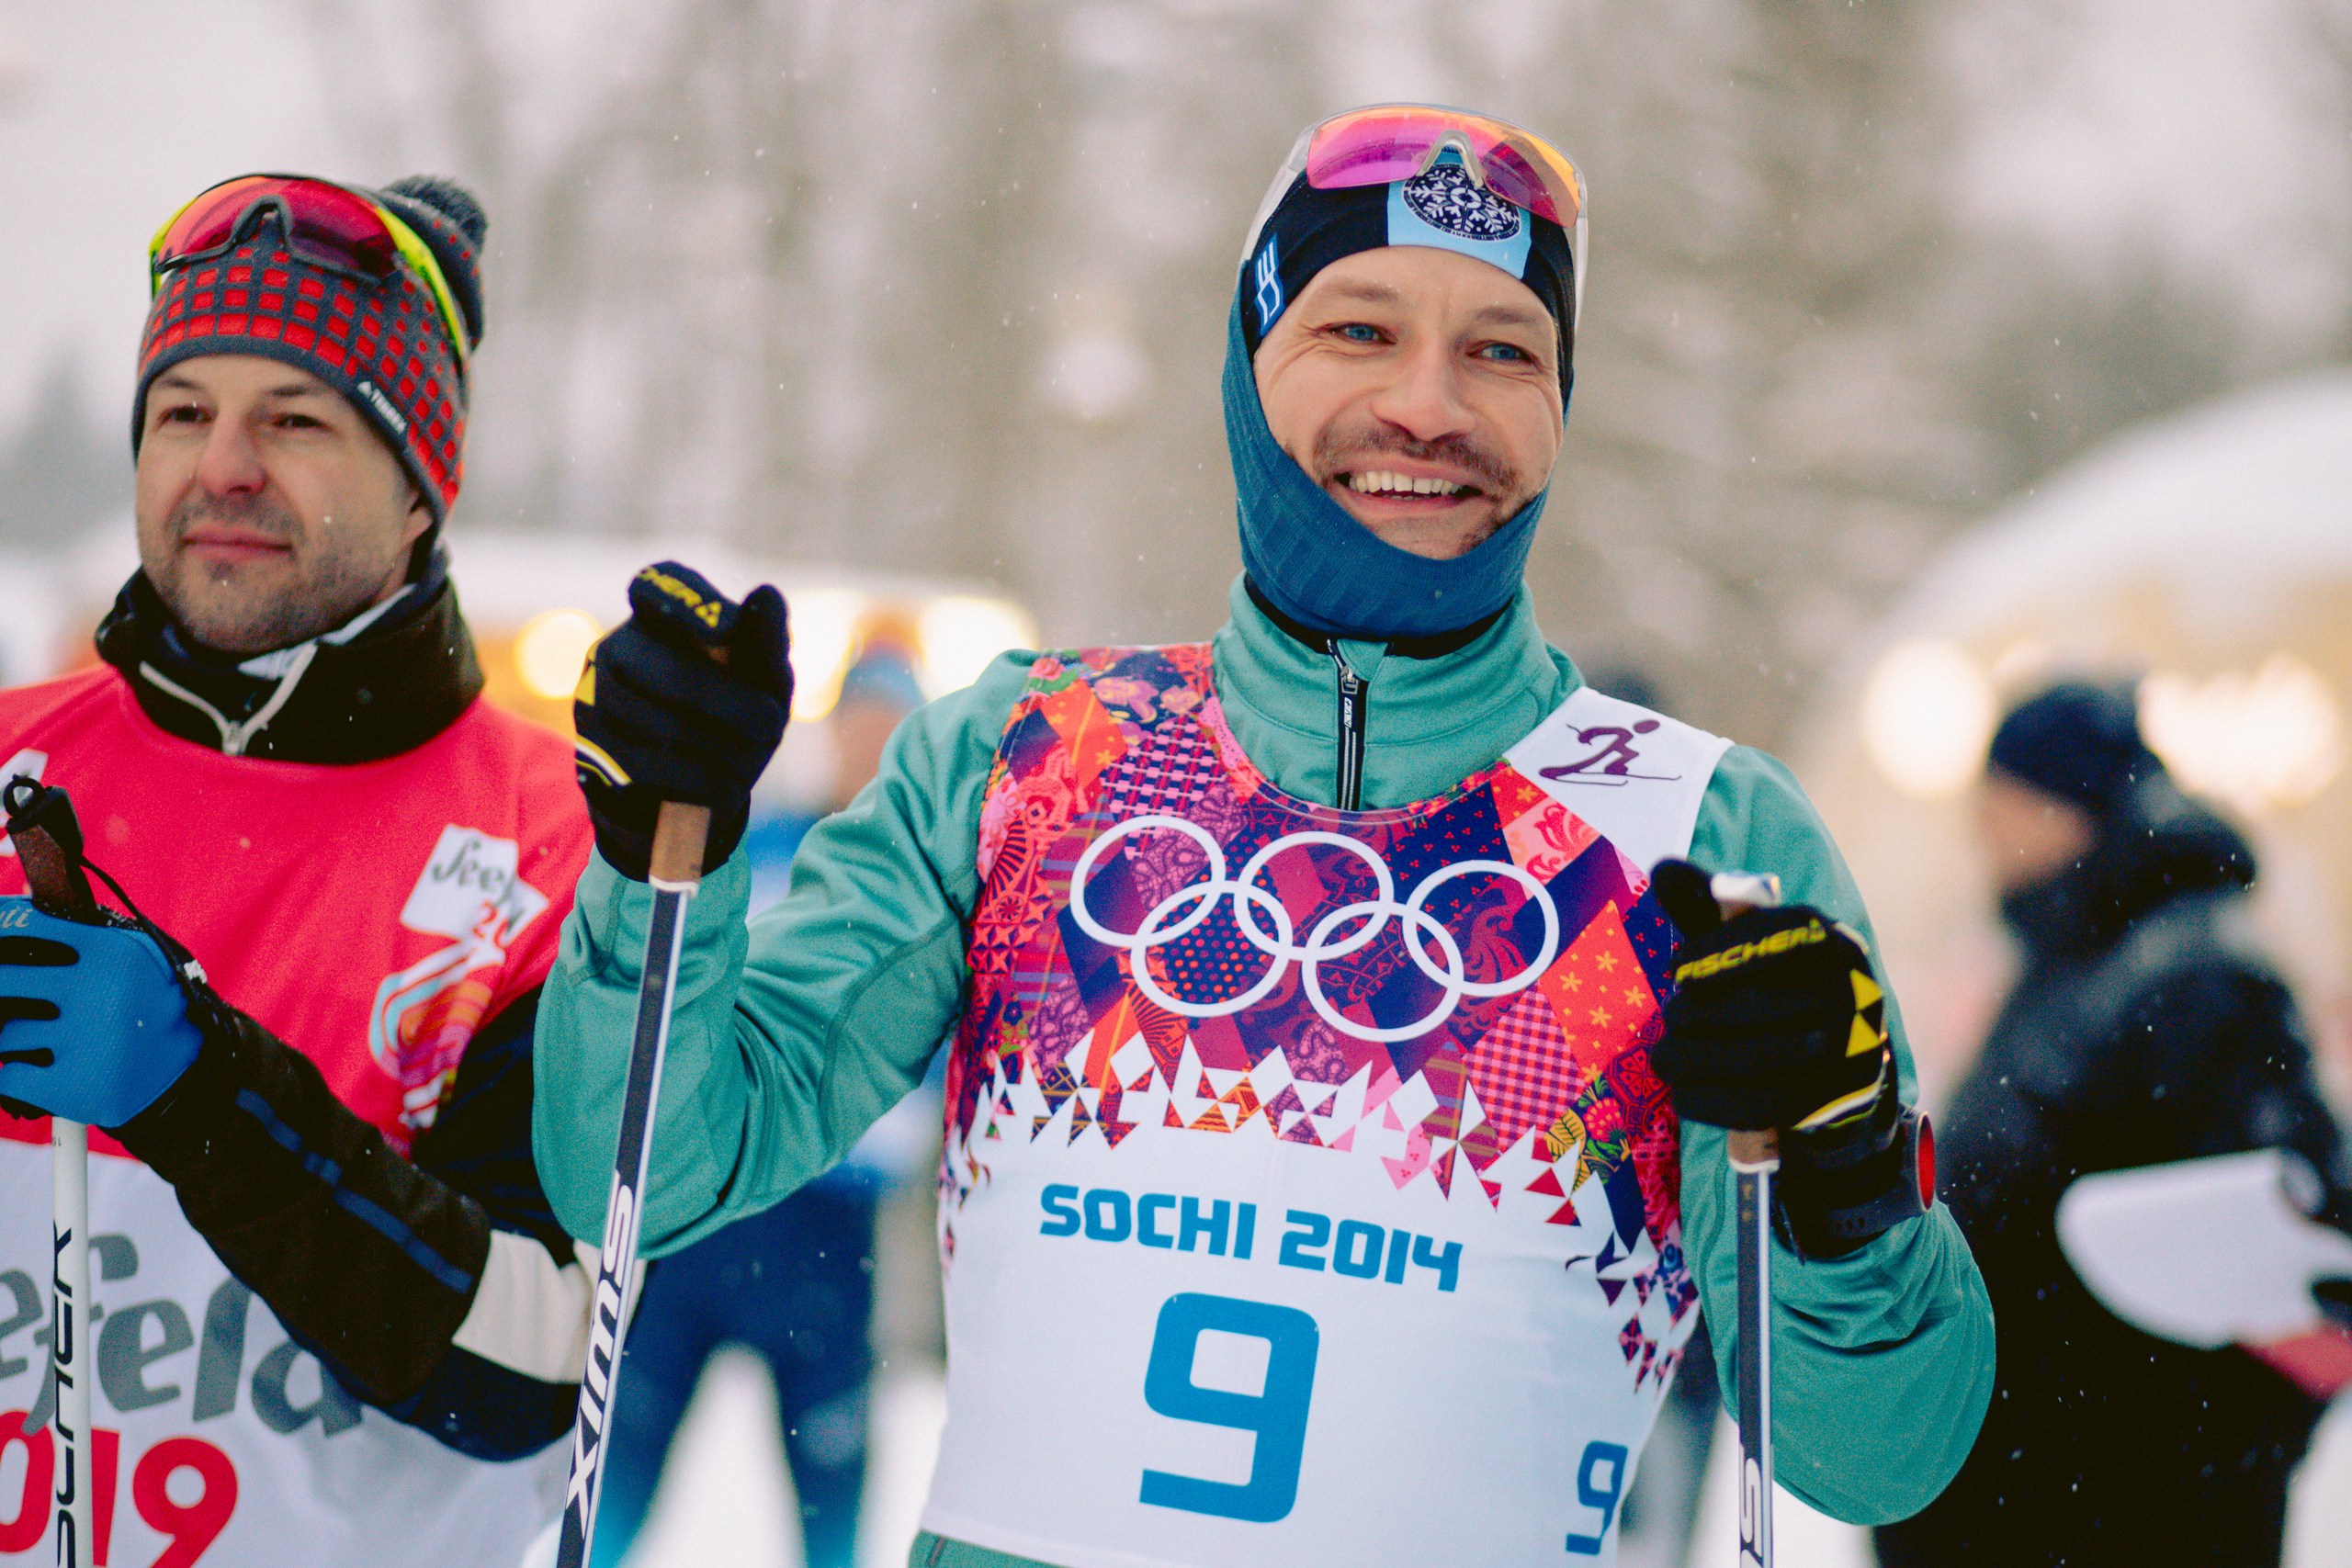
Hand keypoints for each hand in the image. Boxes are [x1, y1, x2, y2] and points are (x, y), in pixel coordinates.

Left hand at [0, 900, 204, 1127]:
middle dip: (5, 991)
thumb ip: (77, 930)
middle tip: (17, 999)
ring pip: (7, 1035)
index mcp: (111, 952)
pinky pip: (11, 1077)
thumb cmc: (146, 1002)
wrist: (187, 1070)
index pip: (22, 928)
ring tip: (47, 1042)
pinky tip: (43, 1074)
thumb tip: (18, 898)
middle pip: (4, 981)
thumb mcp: (129, 954)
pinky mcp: (76, 1087)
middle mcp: (100, 992)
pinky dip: (20, 1079)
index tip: (1, 941)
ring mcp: (87, 1041)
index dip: (1, 931)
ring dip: (17, 1040)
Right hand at [573, 562, 793, 880]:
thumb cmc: (734, 712)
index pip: (655, 586)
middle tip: (773, 726)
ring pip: (666, 728)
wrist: (691, 785)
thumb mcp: (761, 677)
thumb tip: (768, 595)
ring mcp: (595, 698)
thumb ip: (766, 640)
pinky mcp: (592, 751)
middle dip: (736, 707)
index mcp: (657, 615)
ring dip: (726, 751)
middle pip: (672, 673)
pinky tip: (729, 786)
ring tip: (750, 759)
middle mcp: (615, 647)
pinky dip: (705, 781)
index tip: (728, 629)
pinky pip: (655, 770)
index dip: (688, 604)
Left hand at [1651, 860, 1933, 1255]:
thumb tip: (1664, 867)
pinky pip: (1764, 1105)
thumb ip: (1706, 905)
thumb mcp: (1744, 944)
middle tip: (1670, 1020)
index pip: (1773, 936)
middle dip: (1697, 1014)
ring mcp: (1850, 1051)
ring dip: (1696, 1060)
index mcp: (1830, 942)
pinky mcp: (1836, 1102)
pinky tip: (1682, 1093)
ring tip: (1663, 1058)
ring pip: (1758, 1058)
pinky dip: (1713, 1100)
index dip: (1716, 953)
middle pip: (1759, 1004)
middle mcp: (1852, 991)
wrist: (1834, 1068)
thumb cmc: (1772, 988)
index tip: (1677, 970)